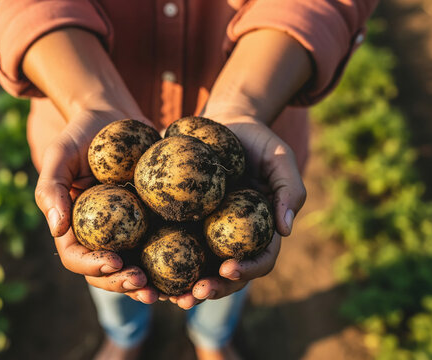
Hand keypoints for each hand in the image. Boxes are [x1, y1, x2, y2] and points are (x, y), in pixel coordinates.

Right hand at [33, 107, 158, 303]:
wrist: (115, 116)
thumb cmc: (82, 133)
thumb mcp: (59, 154)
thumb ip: (51, 188)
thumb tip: (56, 230)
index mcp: (74, 227)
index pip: (77, 258)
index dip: (93, 266)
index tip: (114, 262)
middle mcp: (100, 236)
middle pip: (108, 272)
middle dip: (124, 284)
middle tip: (144, 285)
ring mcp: (127, 231)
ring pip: (136, 267)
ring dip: (149, 284)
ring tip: (166, 292)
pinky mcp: (152, 221)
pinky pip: (163, 246)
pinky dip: (173, 263)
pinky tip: (191, 270)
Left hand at [168, 116, 305, 308]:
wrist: (224, 122)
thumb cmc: (257, 140)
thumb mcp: (280, 157)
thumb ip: (290, 190)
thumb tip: (286, 230)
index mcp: (261, 232)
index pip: (261, 260)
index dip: (247, 270)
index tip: (228, 268)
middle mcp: (234, 240)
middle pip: (226, 275)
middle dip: (212, 289)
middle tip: (193, 293)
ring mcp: (207, 234)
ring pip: (197, 270)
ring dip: (183, 287)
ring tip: (166, 296)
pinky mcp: (181, 223)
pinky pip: (170, 246)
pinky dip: (159, 263)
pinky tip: (142, 270)